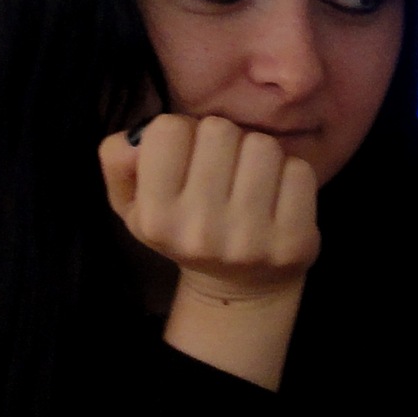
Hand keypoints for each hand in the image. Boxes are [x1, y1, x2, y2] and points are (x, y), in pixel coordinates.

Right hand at [99, 114, 318, 386]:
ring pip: (262, 146)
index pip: (169, 129)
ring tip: (249, 181)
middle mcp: (199, 231)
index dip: (180, 134)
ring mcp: (250, 240)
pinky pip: (299, 171)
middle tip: (222, 170)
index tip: (186, 158)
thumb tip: (139, 137)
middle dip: (222, 142)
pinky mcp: (293, 243)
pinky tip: (276, 198)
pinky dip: (289, 175)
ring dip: (257, 155)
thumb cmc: (183, 228)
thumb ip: (118, 159)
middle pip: (219, 130)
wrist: (238, 287)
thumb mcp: (133, 201)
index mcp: (154, 217)